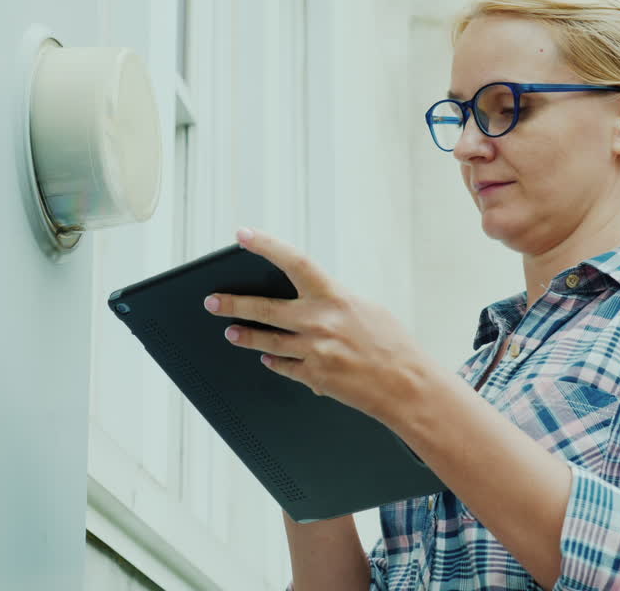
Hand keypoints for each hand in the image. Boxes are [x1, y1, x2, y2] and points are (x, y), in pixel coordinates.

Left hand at [203, 227, 437, 424]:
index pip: (294, 261)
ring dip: (245, 337)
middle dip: (233, 305)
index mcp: (335, 296)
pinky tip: (266, 358)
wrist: (407, 386)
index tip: (242, 234)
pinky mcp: (314, 377)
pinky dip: (274, 361)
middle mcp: (321, 321)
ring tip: (231, 332)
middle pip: (265, 309)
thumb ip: (333, 301)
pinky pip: (284, 367)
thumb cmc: (392, 344)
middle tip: (212, 302)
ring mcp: (315, 351)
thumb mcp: (366, 308)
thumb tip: (308, 298)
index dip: (266, 245)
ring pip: (267, 342)